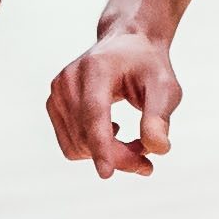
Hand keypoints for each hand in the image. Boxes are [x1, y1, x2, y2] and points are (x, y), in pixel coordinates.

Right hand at [47, 29, 179, 177]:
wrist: (128, 45)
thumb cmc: (148, 66)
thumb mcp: (165, 87)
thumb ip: (160, 116)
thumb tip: (157, 149)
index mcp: (96, 68)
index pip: (94, 114)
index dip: (101, 146)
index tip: (107, 174)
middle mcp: (69, 79)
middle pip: (87, 137)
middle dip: (119, 156)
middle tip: (149, 155)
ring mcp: (57, 92)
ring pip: (78, 147)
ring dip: (109, 154)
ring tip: (136, 141)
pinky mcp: (54, 105)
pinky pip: (71, 145)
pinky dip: (94, 149)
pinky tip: (114, 132)